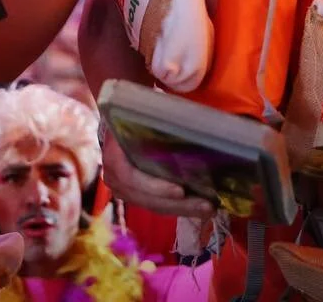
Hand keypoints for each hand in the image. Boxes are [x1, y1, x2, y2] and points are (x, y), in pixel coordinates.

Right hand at [100, 122, 215, 217]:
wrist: (120, 119)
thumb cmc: (136, 114)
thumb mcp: (142, 112)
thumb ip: (158, 116)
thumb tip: (189, 112)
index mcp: (113, 154)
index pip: (130, 177)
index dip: (154, 187)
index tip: (180, 190)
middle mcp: (113, 177)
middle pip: (146, 198)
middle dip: (178, 205)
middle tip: (207, 206)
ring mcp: (124, 189)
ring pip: (153, 205)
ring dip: (182, 210)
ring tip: (209, 209)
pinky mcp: (136, 195)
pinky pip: (156, 205)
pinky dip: (177, 208)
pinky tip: (199, 207)